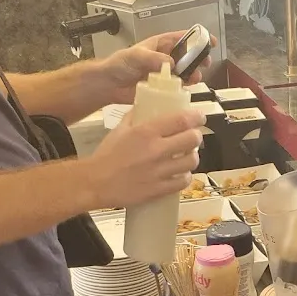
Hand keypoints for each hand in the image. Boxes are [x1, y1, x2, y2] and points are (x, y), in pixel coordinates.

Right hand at [87, 108, 205, 208]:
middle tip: (192, 137)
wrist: (96, 182)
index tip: (200, 117)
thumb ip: (136, 116)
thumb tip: (147, 106)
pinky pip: (183, 182)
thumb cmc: (106, 155)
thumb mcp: (120, 129)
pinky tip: (180, 174)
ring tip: (186, 156)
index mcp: (146, 132)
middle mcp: (156, 150)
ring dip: (192, 157)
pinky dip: (185, 176)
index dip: (196, 117)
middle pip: (192, 140)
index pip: (182, 120)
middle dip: (196, 137)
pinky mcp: (159, 189)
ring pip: (191, 162)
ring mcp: (159, 172)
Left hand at [99, 31, 217, 103]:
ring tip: (195, 78)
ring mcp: (165, 74)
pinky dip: (183, 90)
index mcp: (160, 45)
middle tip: (205, 63)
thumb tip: (171, 63)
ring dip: (193, 75)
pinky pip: (177, 89)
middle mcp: (165, 58)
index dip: (198, 38)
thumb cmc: (120, 64)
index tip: (210, 41)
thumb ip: (153, 57)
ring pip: (185, 73)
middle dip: (199, 59)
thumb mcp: (136, 55)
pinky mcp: (162, 89)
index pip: (182, 38)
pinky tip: (185, 91)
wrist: (110, 84)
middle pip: (188, 56)